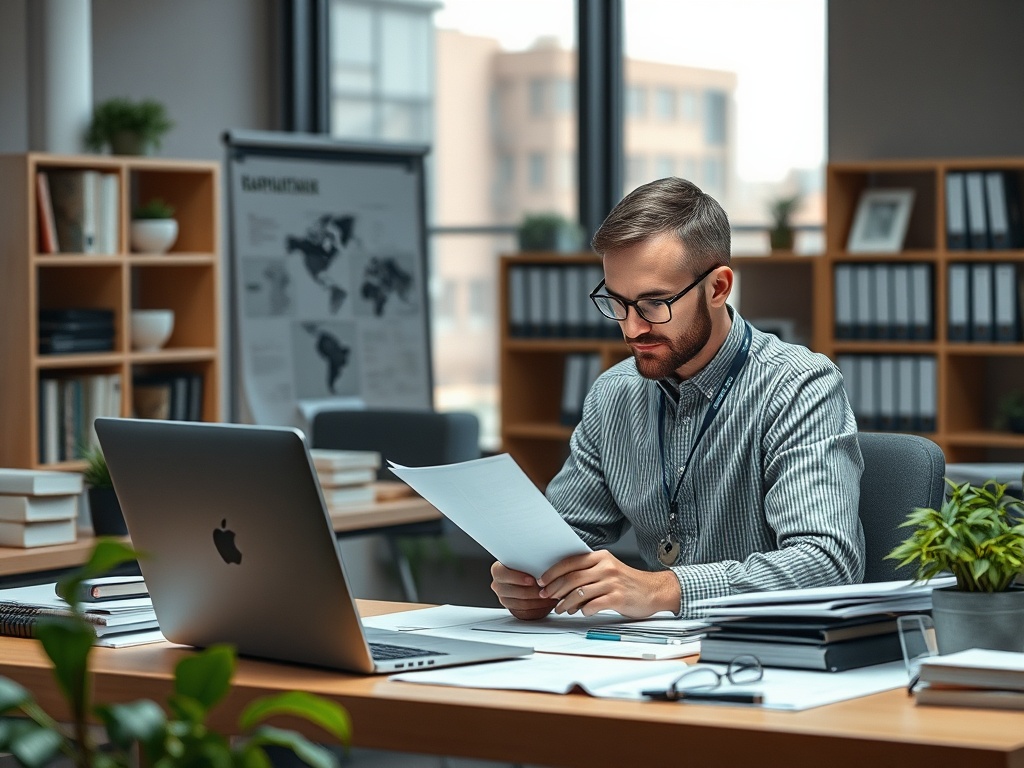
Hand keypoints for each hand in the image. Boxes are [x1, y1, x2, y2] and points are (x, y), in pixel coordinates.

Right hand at [490, 561, 556, 619]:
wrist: (532, 578)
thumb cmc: (530, 567)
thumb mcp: (528, 561)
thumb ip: (528, 563)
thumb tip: (539, 566)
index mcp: (498, 570)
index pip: (502, 574)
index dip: (517, 578)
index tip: (531, 580)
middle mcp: (498, 585)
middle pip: (513, 591)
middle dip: (531, 591)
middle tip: (545, 589)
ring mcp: (504, 599)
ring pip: (521, 603)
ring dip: (538, 600)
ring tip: (550, 596)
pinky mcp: (513, 610)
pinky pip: (525, 612)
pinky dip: (538, 608)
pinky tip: (547, 602)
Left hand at [536, 550, 680, 617]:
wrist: (655, 591)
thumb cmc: (628, 582)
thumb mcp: (609, 569)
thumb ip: (588, 572)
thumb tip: (561, 583)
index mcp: (601, 557)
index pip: (570, 562)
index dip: (553, 572)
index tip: (542, 581)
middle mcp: (606, 567)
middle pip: (572, 578)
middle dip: (554, 589)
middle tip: (545, 597)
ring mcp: (612, 582)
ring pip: (579, 593)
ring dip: (565, 603)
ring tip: (560, 609)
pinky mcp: (617, 598)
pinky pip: (593, 605)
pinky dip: (583, 610)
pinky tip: (581, 612)